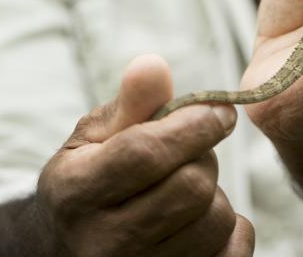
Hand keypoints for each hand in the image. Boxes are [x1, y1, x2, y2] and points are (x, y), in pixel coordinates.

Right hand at [36, 55, 254, 255]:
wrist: (70, 246)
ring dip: (214, 193)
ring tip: (188, 184)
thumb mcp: (95, 135)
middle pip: (191, 187)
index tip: (220, 110)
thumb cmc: (89, 177)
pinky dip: (231, 230)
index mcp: (75, 192)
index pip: (146, 153)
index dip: (194, 124)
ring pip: (215, 221)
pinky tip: (202, 217)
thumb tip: (153, 64)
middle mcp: (100, 245)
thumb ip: (131, 102)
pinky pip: (232, 255)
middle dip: (203, 155)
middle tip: (192, 148)